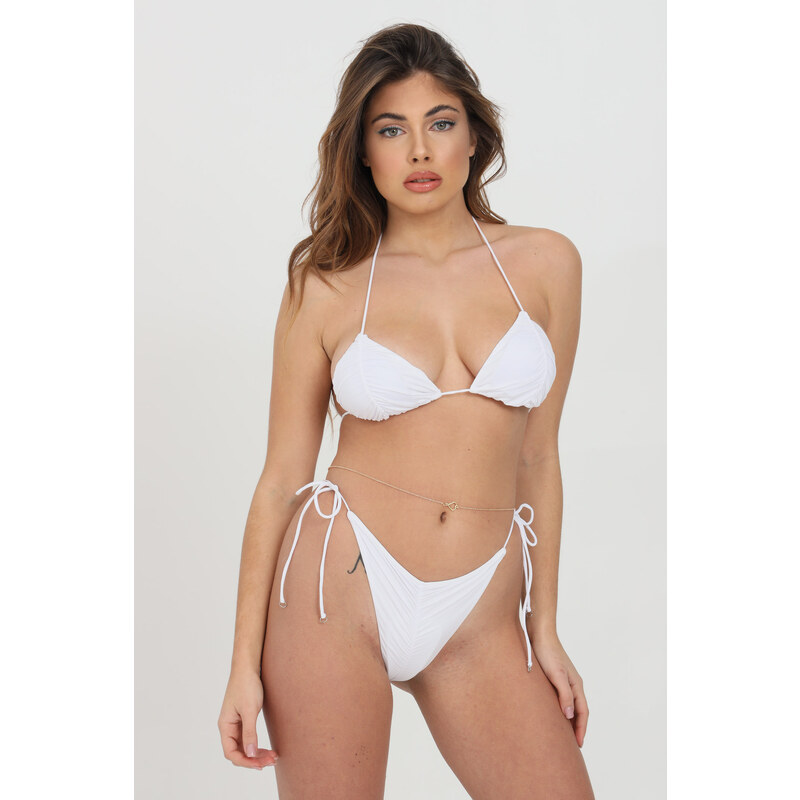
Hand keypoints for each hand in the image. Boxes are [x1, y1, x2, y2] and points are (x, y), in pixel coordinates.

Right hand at [218, 668, 278, 768]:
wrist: (248, 667)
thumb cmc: (246, 686)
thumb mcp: (249, 710)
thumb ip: (250, 733)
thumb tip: (251, 755)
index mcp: (225, 725)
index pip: (231, 752)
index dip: (245, 761)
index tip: (260, 765)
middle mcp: (228, 727)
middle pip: (238, 751)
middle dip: (254, 759)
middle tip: (272, 761)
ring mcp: (236, 723)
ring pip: (244, 746)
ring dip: (257, 753)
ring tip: (273, 757)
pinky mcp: (244, 719)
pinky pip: (248, 738)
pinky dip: (257, 744)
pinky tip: (267, 749)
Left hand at [531, 630, 588, 747]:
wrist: (539, 633)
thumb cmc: (546, 653)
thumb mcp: (556, 675)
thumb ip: (563, 694)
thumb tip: (570, 716)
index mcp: (576, 684)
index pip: (583, 712)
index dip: (581, 729)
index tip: (578, 745)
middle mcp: (572, 683)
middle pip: (578, 710)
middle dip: (577, 728)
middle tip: (573, 745)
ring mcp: (564, 680)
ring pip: (570, 704)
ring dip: (569, 720)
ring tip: (563, 734)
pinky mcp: (554, 677)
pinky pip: (560, 698)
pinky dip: (560, 709)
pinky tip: (551, 714)